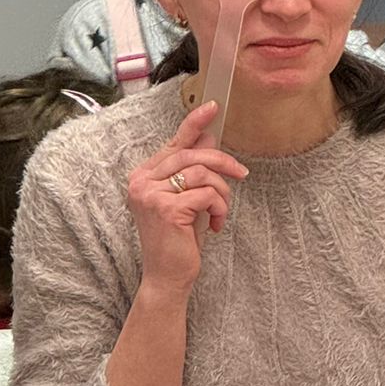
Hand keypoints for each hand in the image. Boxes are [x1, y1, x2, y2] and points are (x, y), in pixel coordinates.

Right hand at [127, 102, 247, 297]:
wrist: (167, 278)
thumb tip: (208, 138)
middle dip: (222, 162)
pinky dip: (219, 207)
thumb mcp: (188, 200)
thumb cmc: (177, 241)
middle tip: (242, 173)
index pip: (173, 142)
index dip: (194, 122)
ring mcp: (151, 195)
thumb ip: (193, 170)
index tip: (214, 107)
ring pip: (202, 173)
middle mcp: (142, 182)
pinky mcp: (167, 209)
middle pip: (192, 154)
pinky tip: (216, 225)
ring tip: (221, 212)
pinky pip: (207, 194)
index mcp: (143, 176)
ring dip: (222, 192)